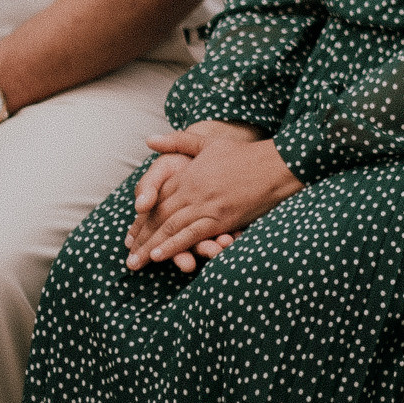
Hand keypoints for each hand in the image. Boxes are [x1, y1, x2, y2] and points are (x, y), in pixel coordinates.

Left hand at [127, 130, 302, 270]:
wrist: (275, 164)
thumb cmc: (244, 154)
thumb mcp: (209, 143)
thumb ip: (178, 141)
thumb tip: (148, 140)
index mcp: (187, 174)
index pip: (157, 199)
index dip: (141, 218)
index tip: (131, 233)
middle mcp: (192, 191)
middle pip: (158, 217)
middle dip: (141, 238)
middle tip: (128, 255)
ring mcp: (206, 205)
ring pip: (170, 228)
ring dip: (150, 247)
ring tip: (136, 262)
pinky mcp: (220, 218)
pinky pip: (191, 234)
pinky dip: (173, 246)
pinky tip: (159, 256)